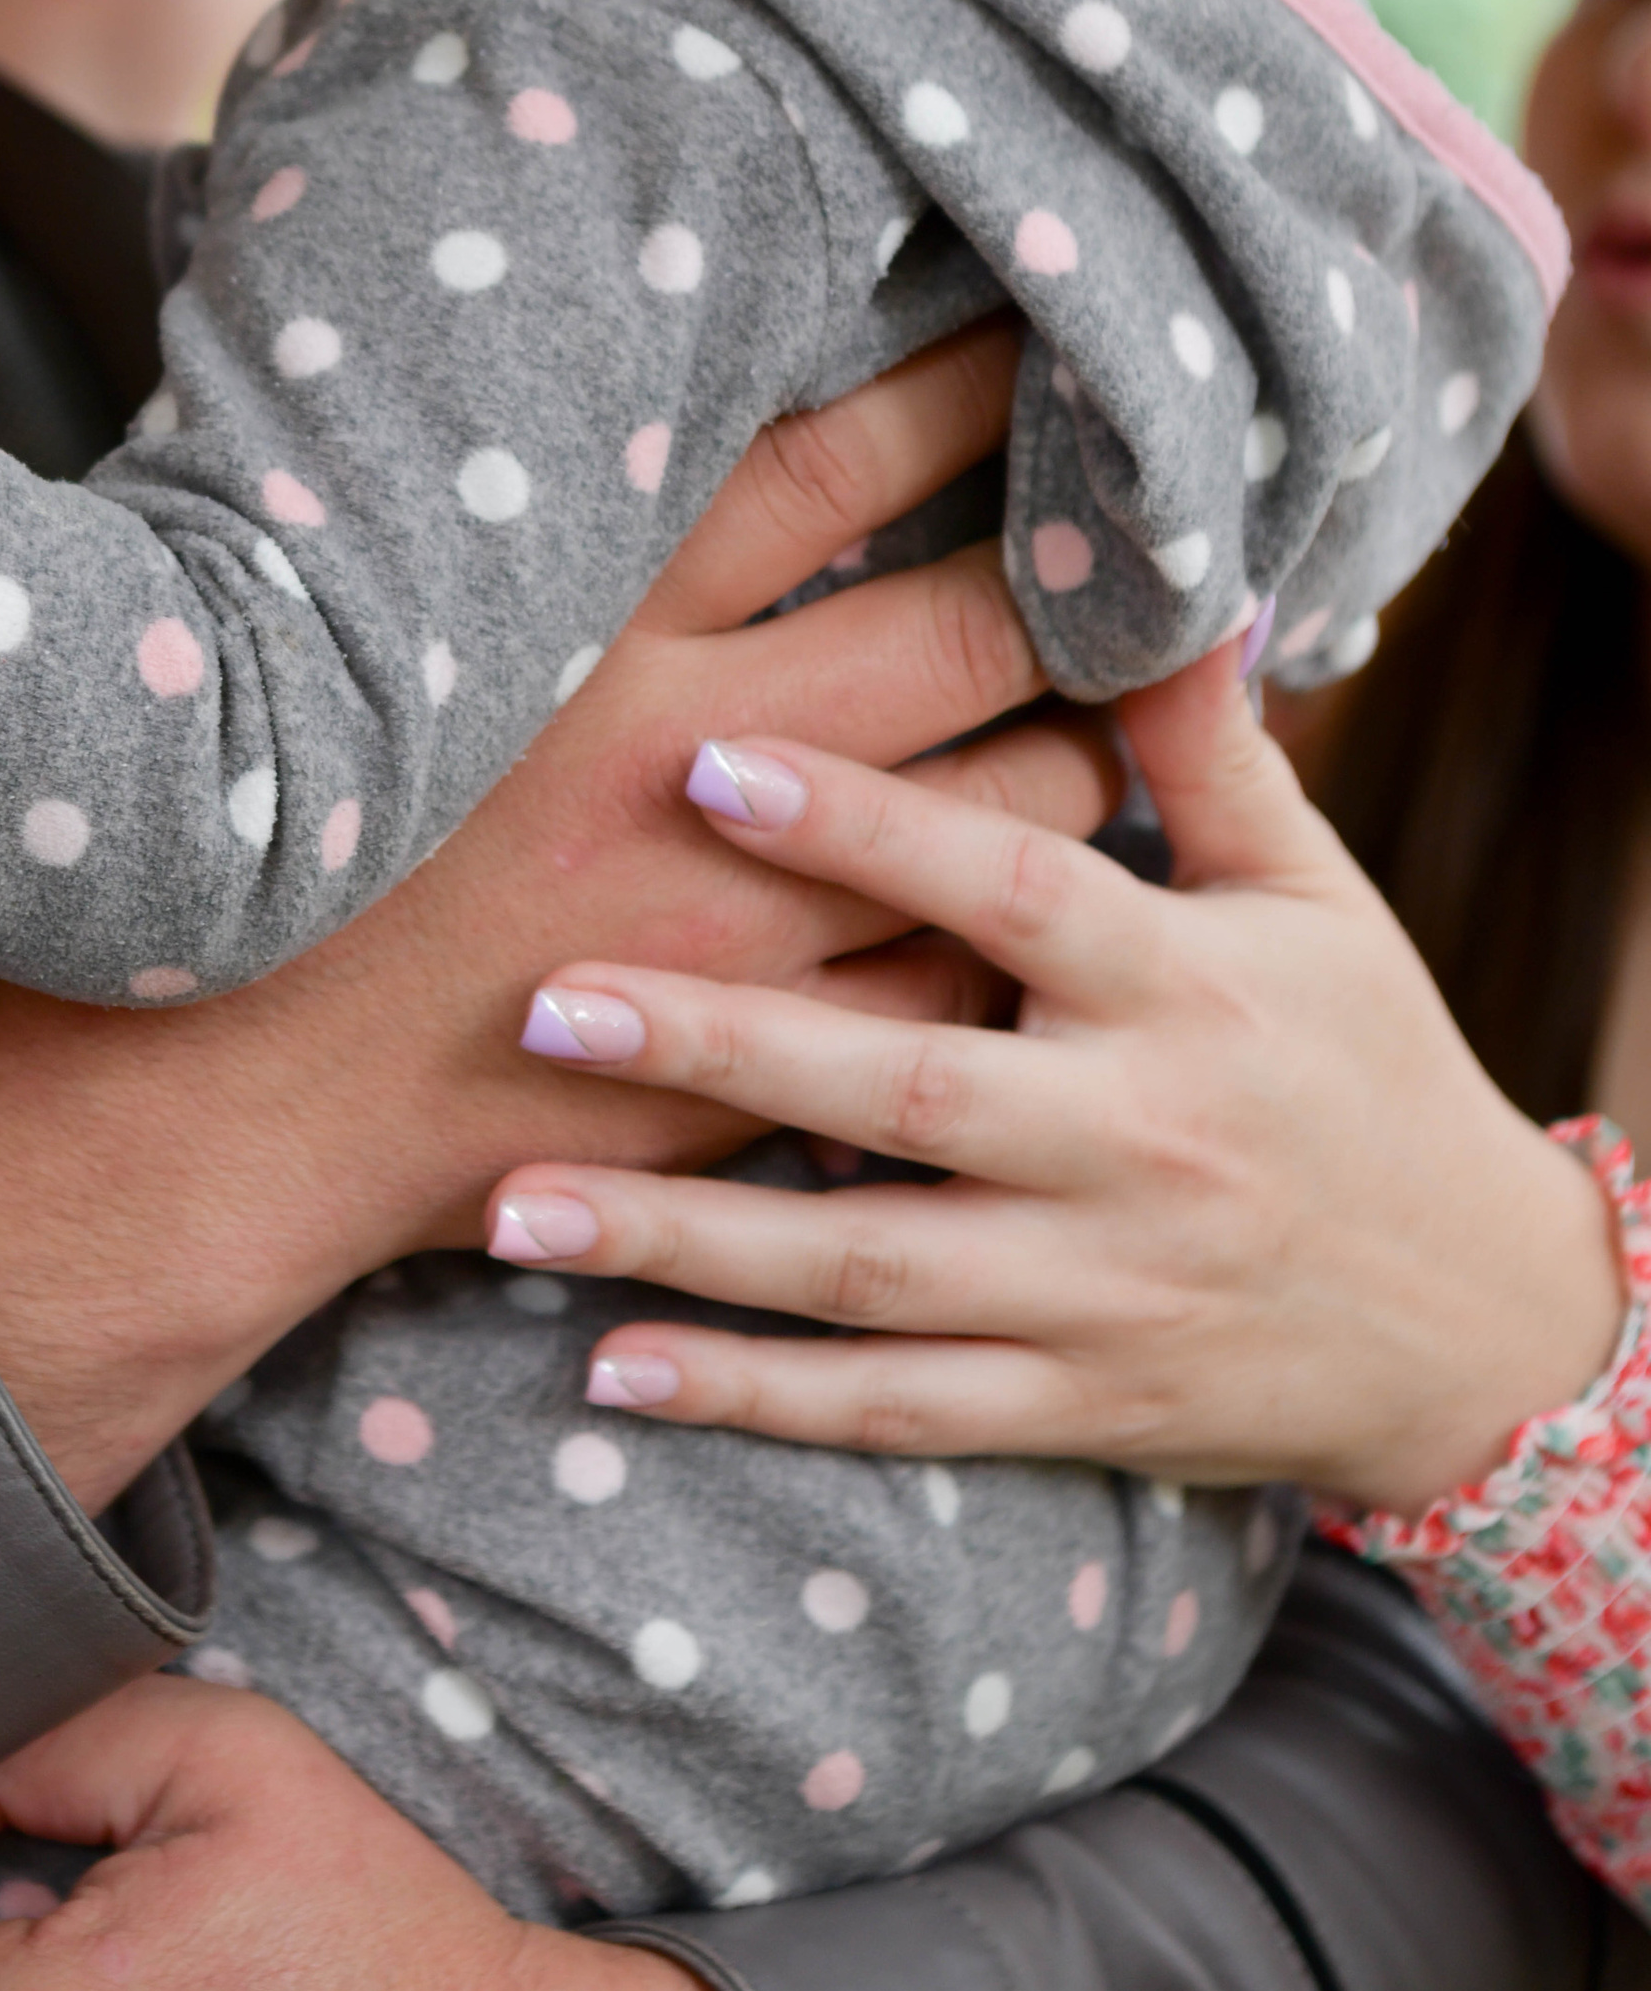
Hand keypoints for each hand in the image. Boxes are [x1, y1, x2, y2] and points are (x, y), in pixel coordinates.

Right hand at [0, 321, 1120, 1512]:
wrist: (234, 1105)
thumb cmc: (298, 847)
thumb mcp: (390, 643)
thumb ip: (532, 544)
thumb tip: (647, 412)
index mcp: (592, 632)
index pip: (826, 466)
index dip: (957, 389)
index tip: (1045, 331)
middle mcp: (696, 760)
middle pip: (975, 633)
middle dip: (1077, 580)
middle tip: (1144, 530)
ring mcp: (756, 922)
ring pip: (1020, 811)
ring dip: (1074, 756)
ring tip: (1093, 715)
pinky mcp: (778, 1058)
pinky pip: (967, 968)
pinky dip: (1007, 925)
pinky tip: (1016, 900)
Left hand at [485, 642, 1628, 1513]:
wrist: (1481, 1322)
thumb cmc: (1367, 1066)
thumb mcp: (1310, 897)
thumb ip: (1203, 750)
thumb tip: (1166, 579)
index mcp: (1182, 991)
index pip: (1007, 890)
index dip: (860, 826)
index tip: (707, 760)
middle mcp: (1135, 1142)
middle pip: (901, 1089)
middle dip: (713, 1045)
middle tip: (538, 996)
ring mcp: (1099, 1291)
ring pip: (865, 1271)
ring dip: (680, 1240)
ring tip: (509, 1203)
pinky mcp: (1074, 1408)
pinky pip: (891, 1410)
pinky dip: (751, 1397)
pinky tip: (611, 1366)